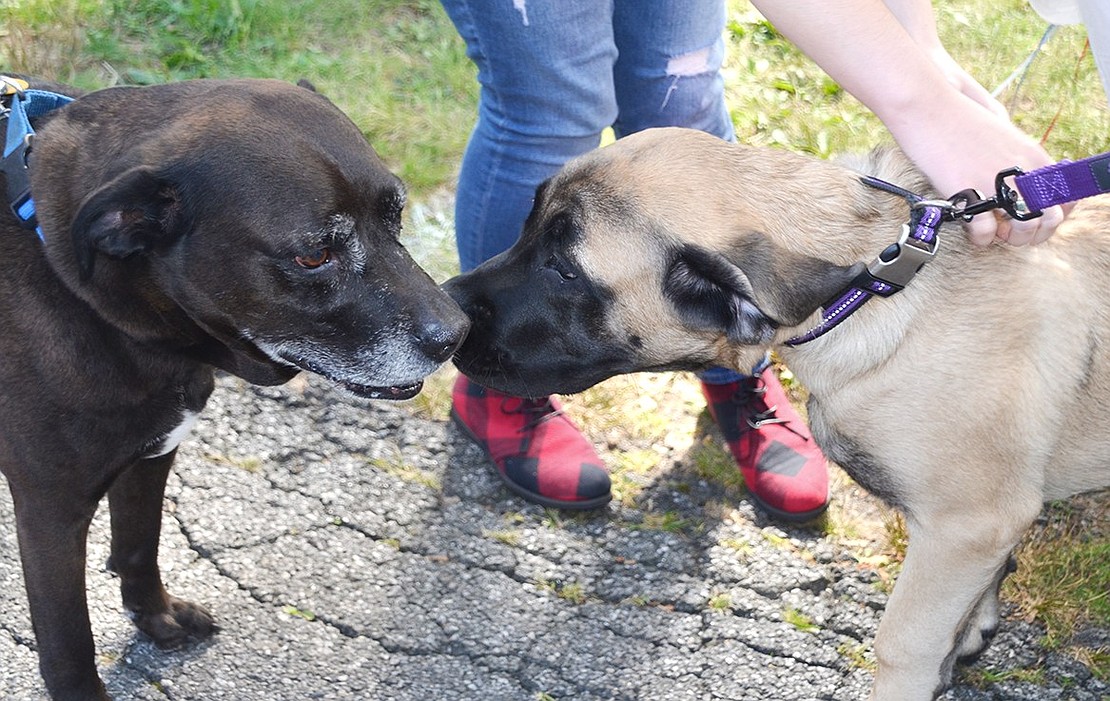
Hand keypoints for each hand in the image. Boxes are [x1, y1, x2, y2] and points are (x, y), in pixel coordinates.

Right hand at [885, 90, 1066, 245]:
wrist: (927, 104)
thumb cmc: (958, 114)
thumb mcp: (1002, 129)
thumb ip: (1015, 154)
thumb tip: (1018, 176)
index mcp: (1033, 155)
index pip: (1065, 196)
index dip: (1054, 215)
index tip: (1036, 218)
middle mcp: (1022, 170)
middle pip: (1048, 218)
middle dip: (1032, 233)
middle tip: (1011, 230)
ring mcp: (996, 182)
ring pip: (1023, 228)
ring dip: (1009, 238)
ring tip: (993, 231)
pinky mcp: (968, 191)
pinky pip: (985, 231)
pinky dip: (981, 238)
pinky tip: (972, 230)